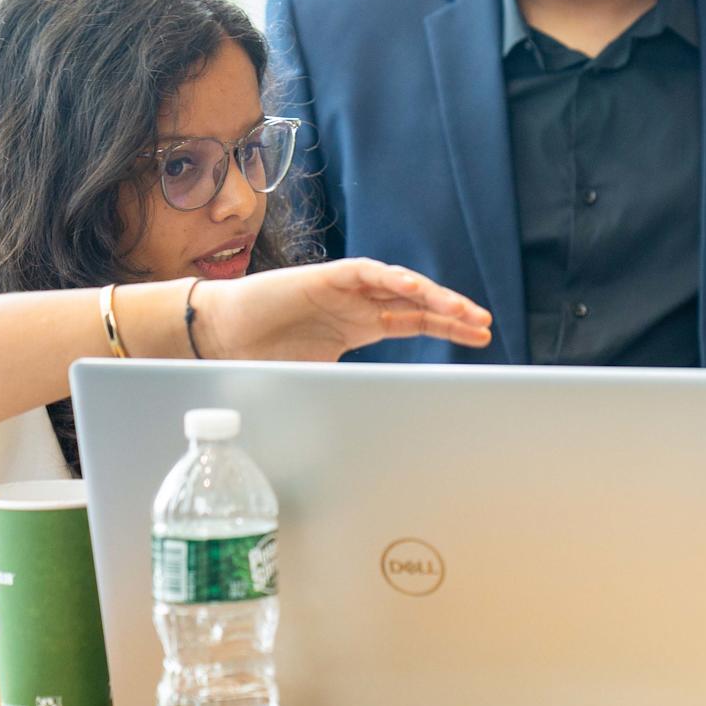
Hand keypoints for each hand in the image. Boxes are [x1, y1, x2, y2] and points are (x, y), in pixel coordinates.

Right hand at [198, 259, 492, 361]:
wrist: (223, 335)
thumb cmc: (263, 357)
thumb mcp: (319, 380)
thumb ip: (350, 390)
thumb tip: (373, 433)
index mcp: (363, 325)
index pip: (417, 321)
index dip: (449, 326)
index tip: (481, 336)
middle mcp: (361, 303)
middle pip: (417, 302)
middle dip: (451, 311)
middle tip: (482, 324)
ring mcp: (346, 288)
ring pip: (400, 285)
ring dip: (432, 294)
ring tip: (461, 309)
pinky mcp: (326, 276)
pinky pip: (366, 272)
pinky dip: (391, 277)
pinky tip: (415, 288)